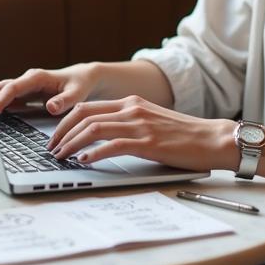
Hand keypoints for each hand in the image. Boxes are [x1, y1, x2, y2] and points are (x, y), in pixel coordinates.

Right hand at [0, 63, 101, 118]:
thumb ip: (65, 101)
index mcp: (37, 78)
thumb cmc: (81, 84)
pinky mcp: (26, 94)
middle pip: (3, 87)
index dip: (1, 99)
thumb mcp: (77, 93)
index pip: (13, 88)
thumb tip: (50, 107)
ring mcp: (26, 86)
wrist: (85, 78)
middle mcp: (28, 80)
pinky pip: (8, 97)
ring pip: (3, 90)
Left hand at [45, 95, 236, 173]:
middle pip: (83, 115)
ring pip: (93, 129)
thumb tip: (101, 140)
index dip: (65, 121)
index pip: (87, 107)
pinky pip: (112, 145)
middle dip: (61, 132)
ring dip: (71, 144)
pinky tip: (83, 162)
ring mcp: (139, 124)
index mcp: (131, 103)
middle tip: (51, 148)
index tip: (55, 136)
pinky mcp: (148, 142)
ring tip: (60, 157)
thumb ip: (129, 124)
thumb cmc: (185, 136)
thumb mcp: (152, 121)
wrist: (213, 139)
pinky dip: (93, 153)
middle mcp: (132, 109)